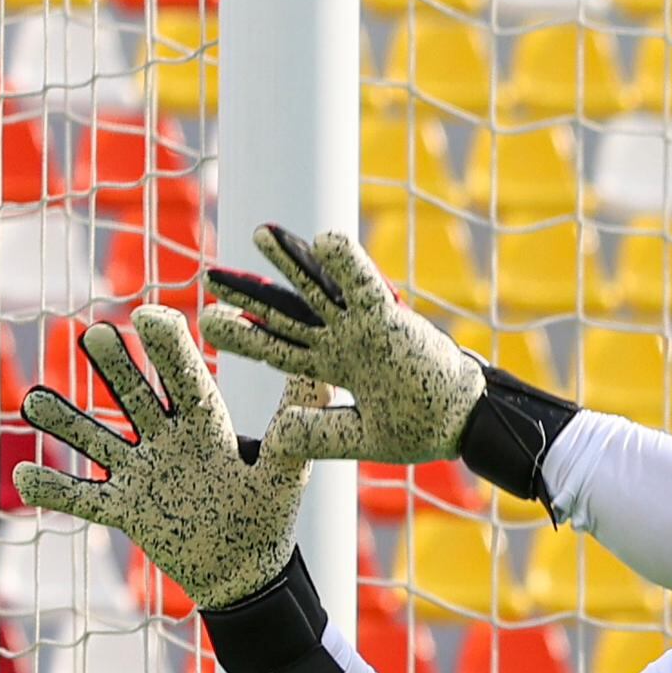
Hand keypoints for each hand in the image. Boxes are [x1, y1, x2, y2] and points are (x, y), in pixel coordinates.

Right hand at [10, 305, 323, 608]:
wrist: (244, 574)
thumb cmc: (267, 518)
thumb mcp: (286, 471)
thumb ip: (297, 425)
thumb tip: (327, 371)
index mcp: (206, 426)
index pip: (184, 380)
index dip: (168, 350)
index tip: (151, 313)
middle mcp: (167, 440)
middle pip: (136, 397)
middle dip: (116, 370)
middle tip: (95, 335)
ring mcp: (141, 473)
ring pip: (98, 440)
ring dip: (67, 421)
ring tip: (34, 400)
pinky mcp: (125, 510)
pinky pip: (85, 498)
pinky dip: (56, 490)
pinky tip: (23, 478)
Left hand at [201, 224, 492, 469]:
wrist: (463, 424)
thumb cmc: (419, 426)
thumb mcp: (360, 438)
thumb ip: (321, 435)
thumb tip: (278, 434)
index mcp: (332, 367)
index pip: (278, 348)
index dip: (245, 337)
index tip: (208, 322)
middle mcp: (341, 340)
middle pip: (285, 313)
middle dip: (248, 295)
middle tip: (209, 275)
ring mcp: (364, 326)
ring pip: (318, 288)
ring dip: (289, 261)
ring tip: (258, 235)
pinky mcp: (391, 320)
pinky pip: (365, 288)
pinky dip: (347, 264)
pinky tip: (324, 239)